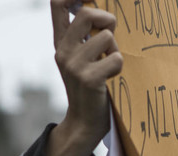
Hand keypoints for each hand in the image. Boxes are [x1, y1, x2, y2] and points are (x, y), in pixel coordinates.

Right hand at [46, 0, 123, 155]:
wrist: (84, 122)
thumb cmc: (90, 85)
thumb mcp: (81, 56)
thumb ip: (85, 34)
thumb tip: (105, 11)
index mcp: (61, 41)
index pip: (58, 2)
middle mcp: (63, 50)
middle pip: (87, 13)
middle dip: (107, 20)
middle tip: (111, 37)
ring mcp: (74, 65)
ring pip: (107, 37)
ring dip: (116, 49)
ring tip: (109, 65)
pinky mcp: (88, 79)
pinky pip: (116, 59)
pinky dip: (119, 67)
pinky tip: (111, 78)